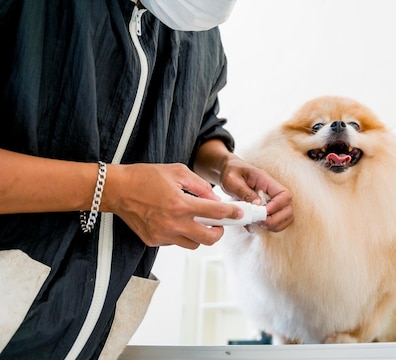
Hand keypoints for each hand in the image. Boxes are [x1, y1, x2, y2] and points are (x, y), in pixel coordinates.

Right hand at [104, 163, 243, 248]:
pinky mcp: (153, 241)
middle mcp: (173, 224)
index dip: (232, 213)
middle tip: (218, 223)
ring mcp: (162, 235)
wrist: (116, 189)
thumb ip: (200, 186)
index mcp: (181, 204)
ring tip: (197, 221)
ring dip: (200, 234)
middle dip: (219, 231)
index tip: (239, 213)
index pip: (216, 213)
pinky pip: (176, 242)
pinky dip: (182, 234)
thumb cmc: (146, 177)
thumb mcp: (177, 172)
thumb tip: (214, 199)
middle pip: (209, 239)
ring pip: (194, 244)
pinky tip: (176, 222)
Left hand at [218, 156, 293, 231]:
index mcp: (267, 181)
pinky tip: (255, 225)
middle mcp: (273, 192)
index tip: (264, 212)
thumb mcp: (232, 180)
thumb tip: (258, 205)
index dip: (278, 206)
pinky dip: (269, 227)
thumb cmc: (231, 173)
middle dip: (276, 220)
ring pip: (286, 216)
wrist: (228, 171)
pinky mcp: (268, 208)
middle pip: (288, 208)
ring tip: (259, 224)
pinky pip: (276, 221)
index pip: (284, 195)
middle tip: (260, 222)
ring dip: (275, 225)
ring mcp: (272, 200)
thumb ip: (244, 192)